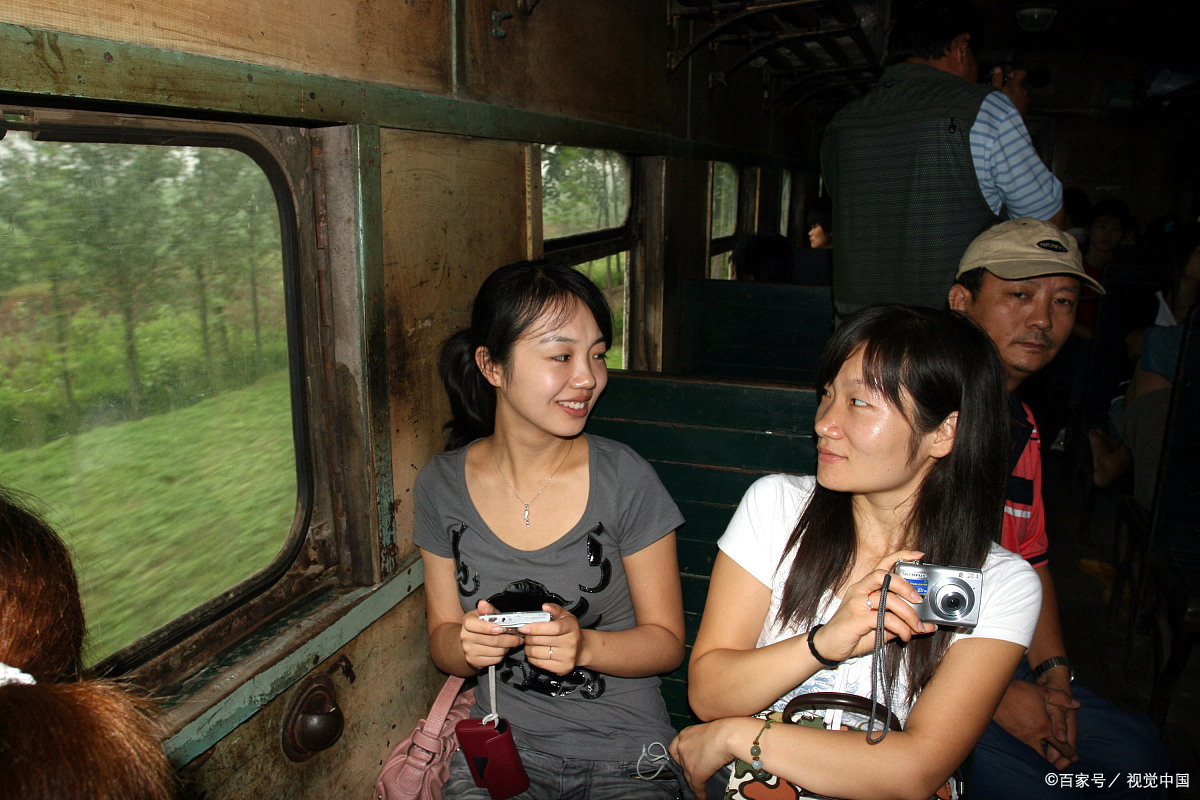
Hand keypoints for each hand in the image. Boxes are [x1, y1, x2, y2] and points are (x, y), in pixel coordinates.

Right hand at [460, 600, 526, 669]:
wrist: (469, 642)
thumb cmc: (480, 626)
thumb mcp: (484, 614)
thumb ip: (488, 609)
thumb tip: (483, 604)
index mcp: (467, 622)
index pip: (475, 625)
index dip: (489, 627)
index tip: (501, 628)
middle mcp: (466, 637)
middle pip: (492, 640)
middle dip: (509, 639)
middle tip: (517, 637)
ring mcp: (469, 650)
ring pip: (496, 651)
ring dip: (507, 647)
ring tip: (511, 642)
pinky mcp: (474, 661)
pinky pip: (494, 659)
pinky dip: (502, 655)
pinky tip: (503, 649)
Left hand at [520, 603, 581, 674]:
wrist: (581, 649)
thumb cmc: (570, 631)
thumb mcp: (565, 616)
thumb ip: (555, 609)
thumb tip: (545, 606)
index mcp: (571, 627)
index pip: (553, 628)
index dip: (536, 627)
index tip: (525, 627)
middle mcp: (571, 642)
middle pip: (541, 640)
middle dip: (528, 637)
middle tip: (527, 634)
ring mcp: (567, 657)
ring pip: (537, 652)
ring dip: (528, 647)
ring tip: (530, 643)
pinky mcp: (562, 668)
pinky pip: (539, 663)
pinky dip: (532, 657)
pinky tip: (534, 652)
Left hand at [670, 718, 752, 799]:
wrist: (729, 735)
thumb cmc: (725, 729)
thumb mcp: (708, 731)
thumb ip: (702, 740)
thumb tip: (707, 748)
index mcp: (685, 734)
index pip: (674, 748)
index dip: (679, 756)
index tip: (684, 760)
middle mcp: (682, 746)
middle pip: (680, 763)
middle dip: (686, 769)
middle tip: (695, 772)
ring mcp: (687, 760)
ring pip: (688, 776)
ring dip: (693, 783)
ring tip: (698, 788)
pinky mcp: (695, 773)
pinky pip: (696, 786)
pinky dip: (700, 793)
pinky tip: (703, 796)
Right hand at [813, 550, 936, 663]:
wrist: (829, 646)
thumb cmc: (854, 634)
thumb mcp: (881, 626)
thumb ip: (902, 623)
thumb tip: (927, 625)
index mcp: (865, 587)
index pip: (883, 565)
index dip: (901, 556)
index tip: (919, 555)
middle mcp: (859, 590)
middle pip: (885, 576)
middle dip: (906, 586)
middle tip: (918, 600)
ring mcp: (856, 603)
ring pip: (888, 598)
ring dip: (908, 614)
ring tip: (916, 627)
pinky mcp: (857, 619)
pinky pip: (885, 619)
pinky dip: (900, 628)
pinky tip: (904, 636)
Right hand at [992, 66, 1028, 117]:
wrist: (1007, 125)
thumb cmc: (1000, 109)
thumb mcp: (994, 92)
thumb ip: (997, 80)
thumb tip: (998, 69)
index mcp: (1015, 86)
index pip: (1021, 73)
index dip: (1015, 73)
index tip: (1009, 77)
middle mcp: (1023, 92)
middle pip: (1018, 85)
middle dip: (1010, 88)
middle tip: (1001, 94)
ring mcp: (1025, 101)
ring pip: (1019, 95)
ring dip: (1012, 97)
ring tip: (1003, 104)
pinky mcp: (1025, 109)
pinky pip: (1020, 103)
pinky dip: (1015, 104)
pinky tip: (1007, 110)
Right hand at [993, 678, 1079, 768]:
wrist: (995, 694)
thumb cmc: (1020, 692)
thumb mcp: (1043, 692)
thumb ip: (1062, 698)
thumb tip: (1077, 704)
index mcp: (1045, 727)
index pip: (1061, 745)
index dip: (1069, 752)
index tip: (1073, 756)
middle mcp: (1034, 736)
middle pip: (1048, 753)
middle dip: (1056, 758)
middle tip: (1061, 762)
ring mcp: (1023, 736)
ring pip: (1036, 751)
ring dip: (1043, 753)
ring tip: (1048, 755)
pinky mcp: (1014, 735)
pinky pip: (1026, 745)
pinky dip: (1033, 746)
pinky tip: (1034, 741)